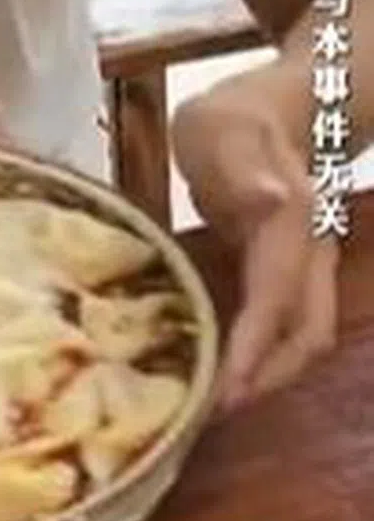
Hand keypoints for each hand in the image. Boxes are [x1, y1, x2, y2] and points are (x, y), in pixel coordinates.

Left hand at [172, 63, 337, 410]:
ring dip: (264, 376)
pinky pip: (282, 327)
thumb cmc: (238, 120)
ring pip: (302, 338)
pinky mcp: (291, 275)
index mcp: (290, 228)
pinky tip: (217, 374)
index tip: (221, 394)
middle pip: (306, 338)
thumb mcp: (223, 129)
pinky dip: (257, 356)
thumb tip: (273, 199)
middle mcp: (309, 256)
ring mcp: (306, 267)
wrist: (286, 104)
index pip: (277, 304)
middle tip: (210, 416)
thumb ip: (242, 164)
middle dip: (264, 382)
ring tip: (212, 407)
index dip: (253, 352)